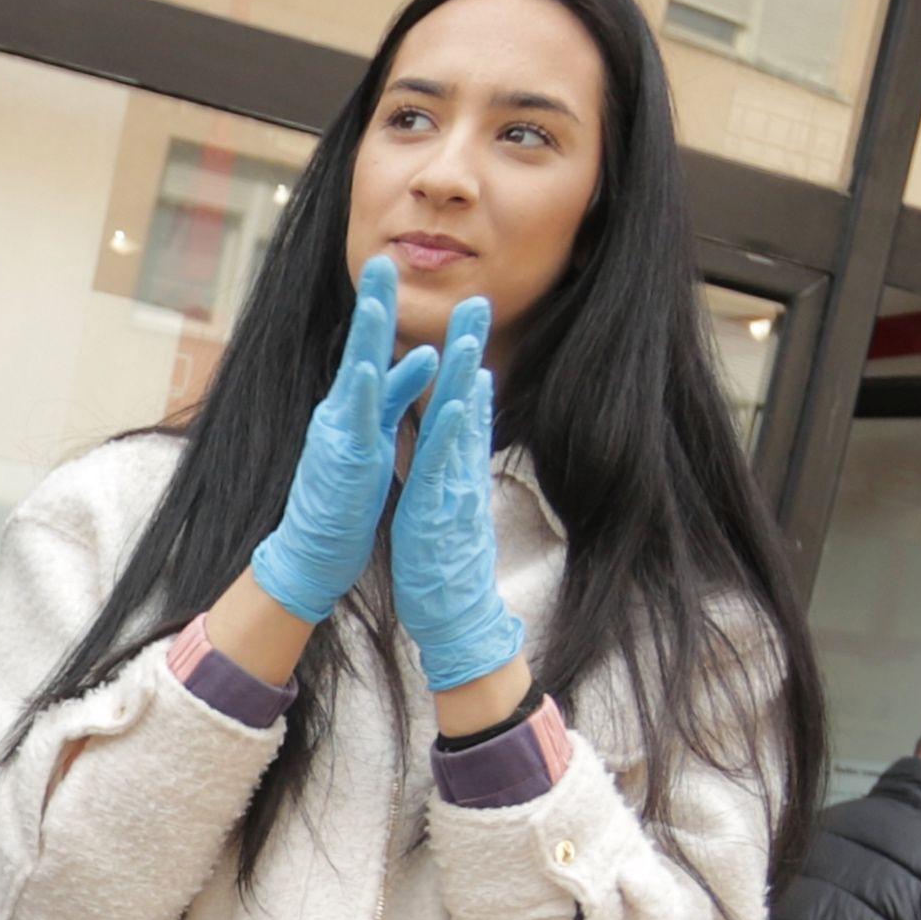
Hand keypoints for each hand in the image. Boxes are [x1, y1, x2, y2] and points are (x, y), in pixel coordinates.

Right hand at [246, 255, 435, 627]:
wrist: (311, 552)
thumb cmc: (345, 499)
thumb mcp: (376, 435)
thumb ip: (394, 396)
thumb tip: (420, 356)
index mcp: (354, 407)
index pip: (372, 347)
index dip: (382, 306)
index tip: (392, 265)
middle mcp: (341, 412)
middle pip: (361, 347)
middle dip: (372, 303)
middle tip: (382, 258)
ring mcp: (339, 434)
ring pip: (355, 376)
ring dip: (366, 338)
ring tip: (376, 300)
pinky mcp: (343, 461)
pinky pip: (355, 422)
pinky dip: (365, 393)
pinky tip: (371, 366)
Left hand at [390, 295, 526, 697]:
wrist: (455, 615)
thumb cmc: (445, 563)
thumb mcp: (446, 506)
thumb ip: (452, 473)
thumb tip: (455, 447)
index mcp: (455, 469)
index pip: (461, 408)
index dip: (463, 363)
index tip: (466, 322)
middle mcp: (461, 470)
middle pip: (467, 401)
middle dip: (470, 351)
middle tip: (476, 304)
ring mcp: (457, 486)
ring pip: (460, 423)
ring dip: (463, 377)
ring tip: (468, 334)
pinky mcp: (443, 506)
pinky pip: (447, 463)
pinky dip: (451, 430)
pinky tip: (455, 400)